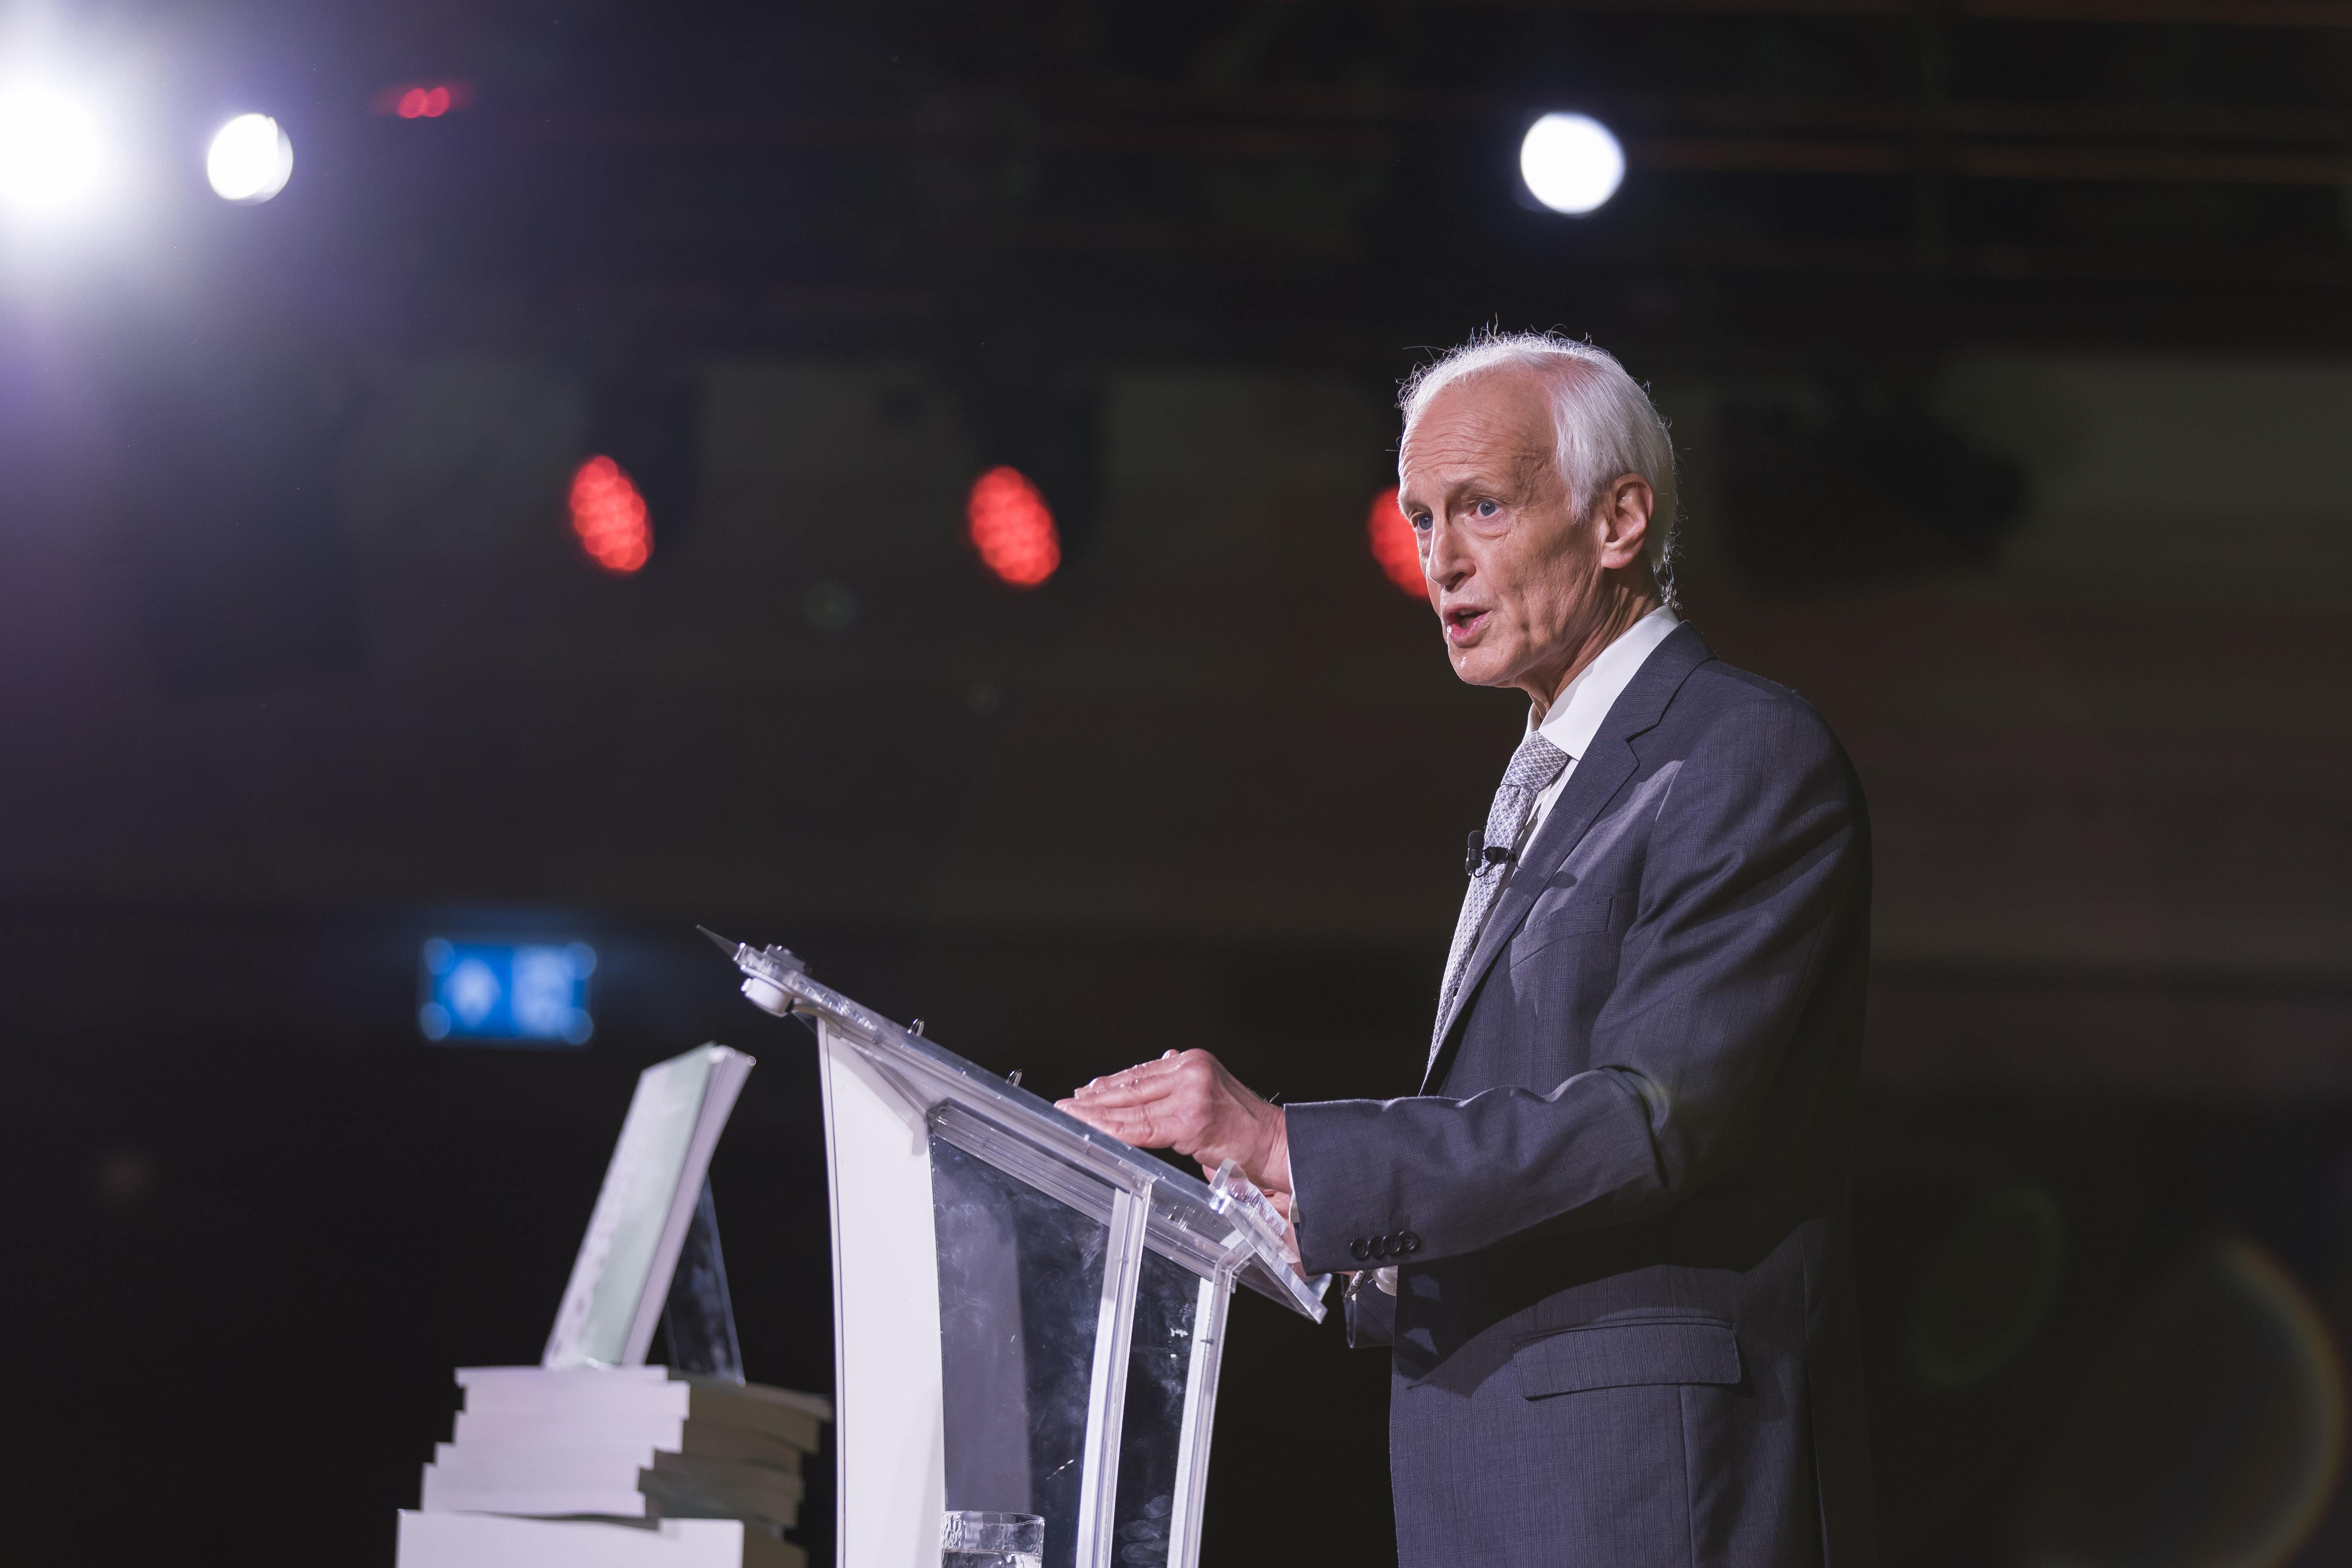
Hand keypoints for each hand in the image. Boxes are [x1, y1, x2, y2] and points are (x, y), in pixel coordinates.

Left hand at [1058, 1049, 1291, 1205]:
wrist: (1274, 1143)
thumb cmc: (1243, 1126)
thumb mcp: (1210, 1090)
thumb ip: (1179, 1082)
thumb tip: (1153, 1067)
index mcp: (1192, 1061)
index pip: (1141, 1073)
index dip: (1110, 1084)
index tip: (1086, 1091)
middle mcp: (1190, 1070)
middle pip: (1132, 1086)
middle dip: (1096, 1097)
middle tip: (1068, 1103)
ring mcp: (1190, 1094)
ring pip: (1132, 1106)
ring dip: (1097, 1113)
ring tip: (1072, 1115)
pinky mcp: (1190, 1121)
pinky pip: (1142, 1128)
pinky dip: (1114, 1130)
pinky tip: (1095, 1130)